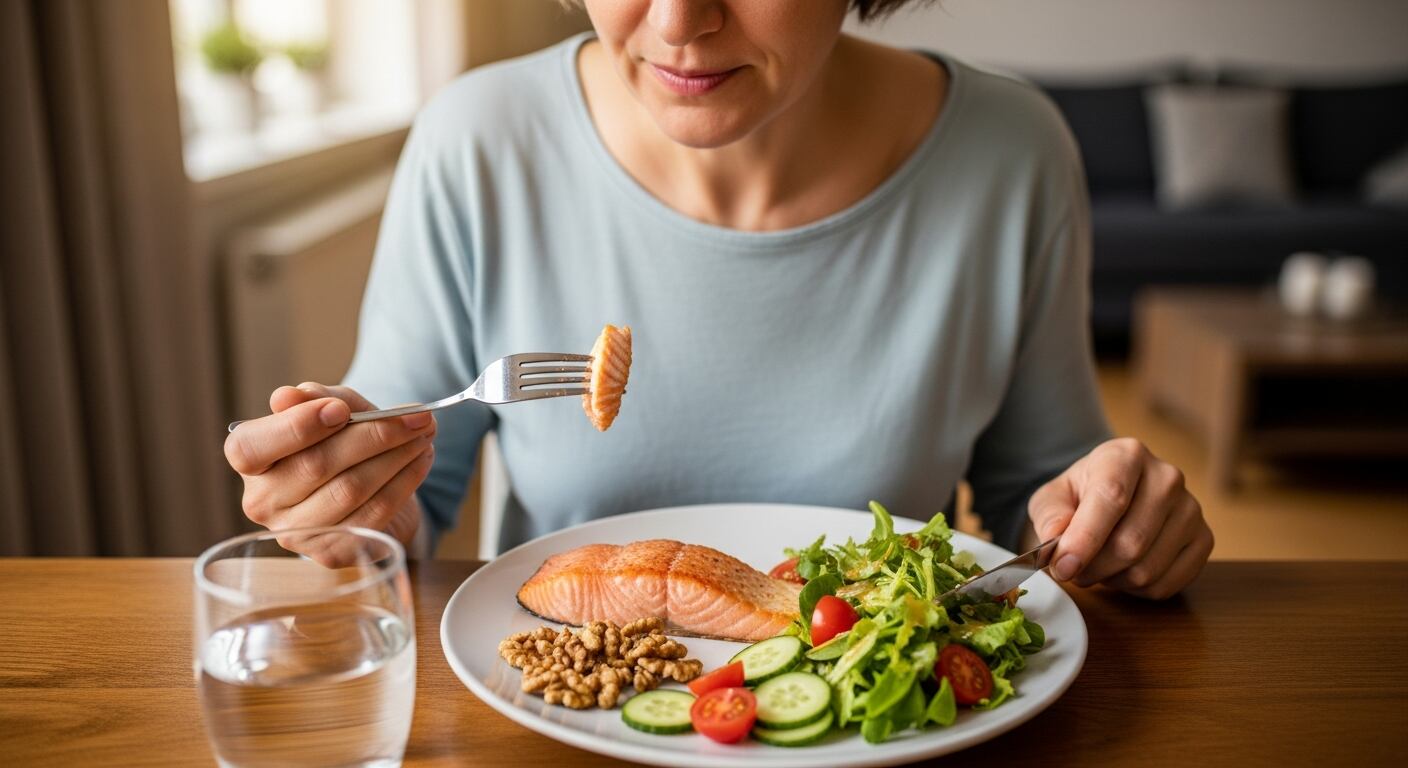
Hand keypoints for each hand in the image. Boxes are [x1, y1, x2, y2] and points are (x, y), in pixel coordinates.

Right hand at [223, 383, 435, 562]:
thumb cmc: (341, 440)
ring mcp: (295, 533)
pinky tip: (421, 460)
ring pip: (350, 490)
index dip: (296, 427)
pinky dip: (404, 482)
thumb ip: (318, 397)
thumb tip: (290, 396)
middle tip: (416, 416)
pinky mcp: (331, 552)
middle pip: (315, 465)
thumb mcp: (333, 407)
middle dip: (373, 435)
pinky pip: (373, 514)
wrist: (367, 487)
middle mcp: (263, 502)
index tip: (340, 409)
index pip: (250, 447)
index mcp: (250, 461)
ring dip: (397, 457)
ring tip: (424, 434)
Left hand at [1026, 438, 1212, 598]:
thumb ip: (1050, 516)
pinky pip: (1166, 585)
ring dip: (1112, 580)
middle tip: (1072, 569)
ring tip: (1098, 566)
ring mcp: (1191, 509)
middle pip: (1130, 543)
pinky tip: (1123, 572)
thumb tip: (1057, 542)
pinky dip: (1136, 591)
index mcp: (1126, 455)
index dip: (1085, 538)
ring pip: (1147, 570)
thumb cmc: (1080, 496)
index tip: (1063, 566)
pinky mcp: (1204, 540)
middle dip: (1093, 568)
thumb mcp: (1052, 498)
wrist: (1113, 495)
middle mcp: (1167, 478)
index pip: (1111, 497)